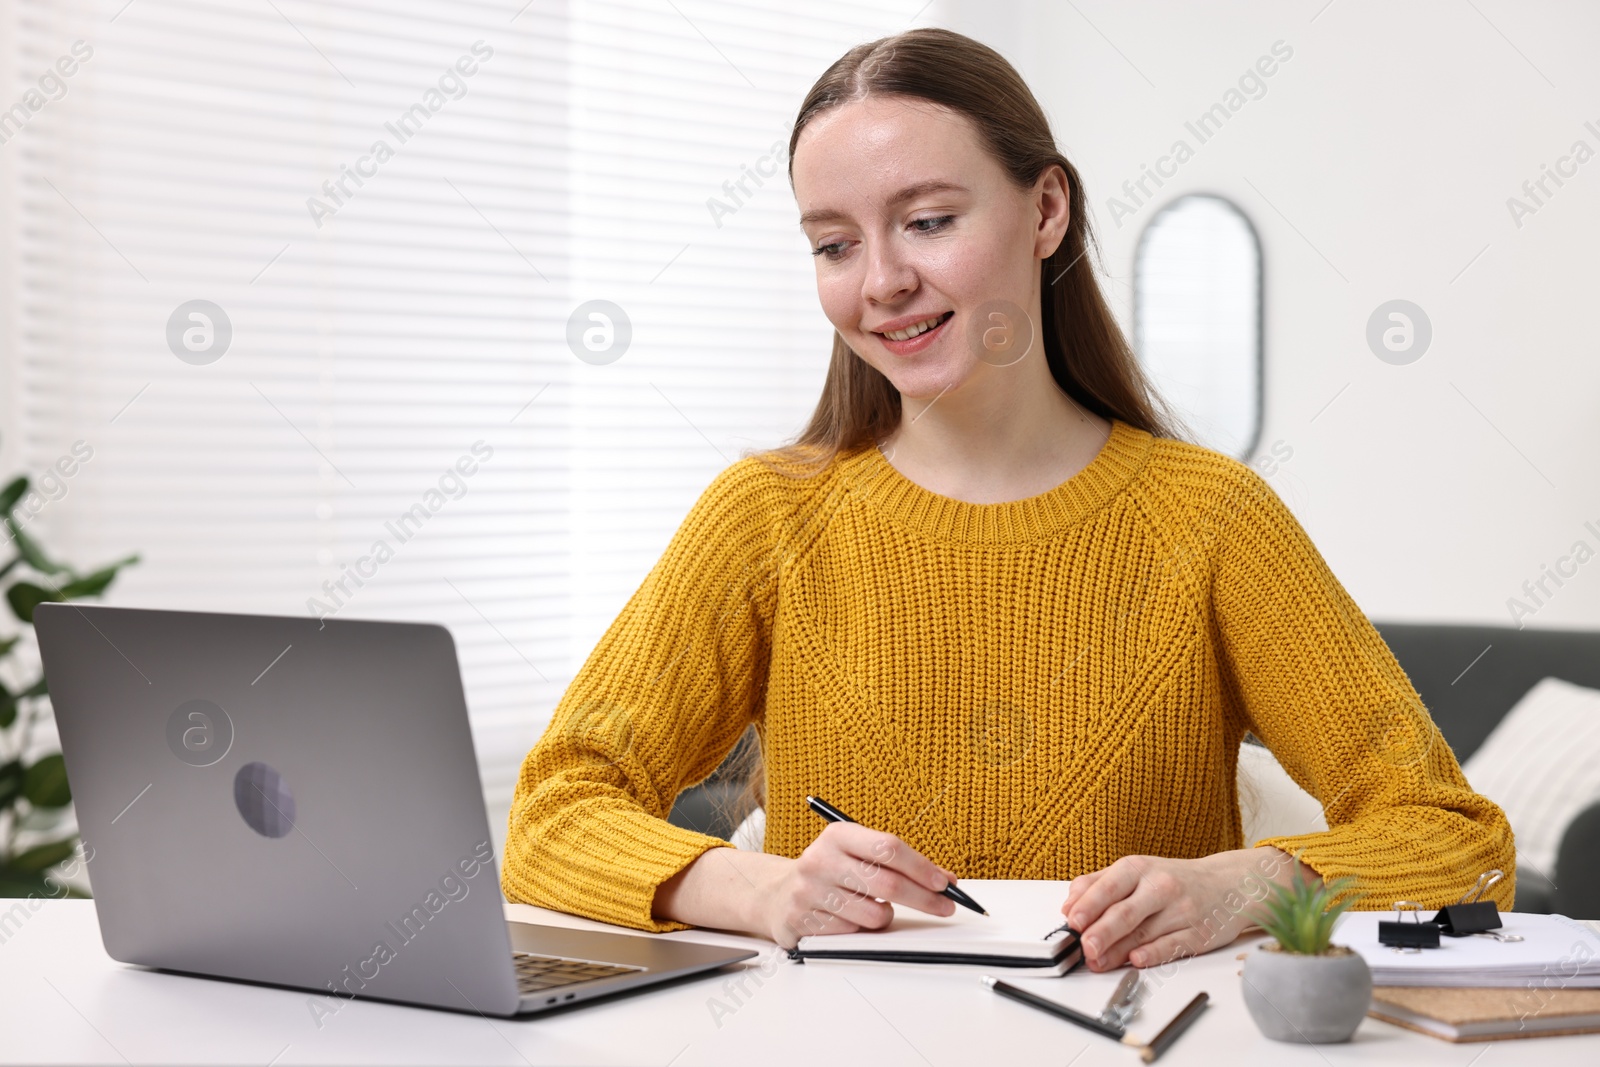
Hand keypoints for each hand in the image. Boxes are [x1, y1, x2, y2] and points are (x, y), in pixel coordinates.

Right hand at [756, 822, 956, 947]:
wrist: (777, 893)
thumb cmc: (830, 871)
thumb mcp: (859, 854)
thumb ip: (899, 864)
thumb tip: (945, 880)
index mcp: (838, 835)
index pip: (888, 848)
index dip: (922, 867)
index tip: (944, 883)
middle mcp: (821, 860)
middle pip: (887, 884)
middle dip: (924, 899)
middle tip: (944, 906)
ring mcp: (809, 891)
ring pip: (874, 915)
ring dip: (885, 917)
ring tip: (875, 908)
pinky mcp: (803, 921)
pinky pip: (853, 933)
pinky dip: (861, 929)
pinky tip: (850, 917)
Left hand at [1061, 847, 1314, 970]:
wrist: (1227, 884)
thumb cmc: (1173, 879)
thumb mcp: (1135, 871)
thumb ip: (1098, 884)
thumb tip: (1069, 906)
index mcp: (1138, 868)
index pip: (1108, 887)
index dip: (1088, 905)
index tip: (1072, 921)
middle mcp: (1160, 886)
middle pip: (1125, 912)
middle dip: (1101, 931)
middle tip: (1084, 946)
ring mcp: (1180, 911)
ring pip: (1144, 933)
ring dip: (1118, 951)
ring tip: (1098, 961)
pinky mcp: (1197, 934)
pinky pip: (1172, 946)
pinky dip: (1153, 954)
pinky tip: (1136, 960)